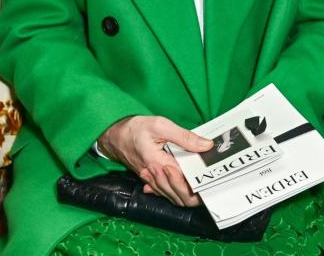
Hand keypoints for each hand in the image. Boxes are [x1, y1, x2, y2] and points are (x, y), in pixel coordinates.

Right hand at [97, 115, 213, 206]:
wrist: (113, 134)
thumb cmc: (135, 128)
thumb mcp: (160, 125)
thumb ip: (184, 137)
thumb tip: (205, 145)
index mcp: (158, 164)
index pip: (183, 183)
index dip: (198, 186)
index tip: (210, 179)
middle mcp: (154, 177)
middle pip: (179, 197)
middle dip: (196, 195)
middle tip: (209, 184)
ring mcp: (151, 180)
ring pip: (172, 197)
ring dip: (187, 194)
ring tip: (200, 183)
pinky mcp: (149, 179)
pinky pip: (164, 192)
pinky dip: (175, 192)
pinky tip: (183, 185)